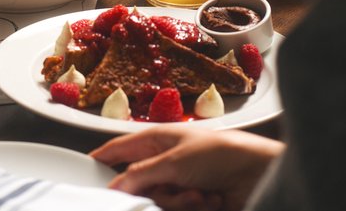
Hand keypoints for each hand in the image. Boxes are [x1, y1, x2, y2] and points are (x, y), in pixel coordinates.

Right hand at [90, 127, 282, 210]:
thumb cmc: (223, 153)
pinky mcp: (192, 203)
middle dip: (155, 193)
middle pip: (137, 185)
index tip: (84, 175)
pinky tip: (209, 201)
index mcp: (156, 140)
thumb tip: (116, 185)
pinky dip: (192, 209)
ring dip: (179, 203)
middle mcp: (165, 162)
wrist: (261, 174)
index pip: (118, 150)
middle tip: (170, 190)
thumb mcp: (175, 161)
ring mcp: (179, 184)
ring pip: (157, 203)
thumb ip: (140, 174)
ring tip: (201, 195)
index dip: (101, 161)